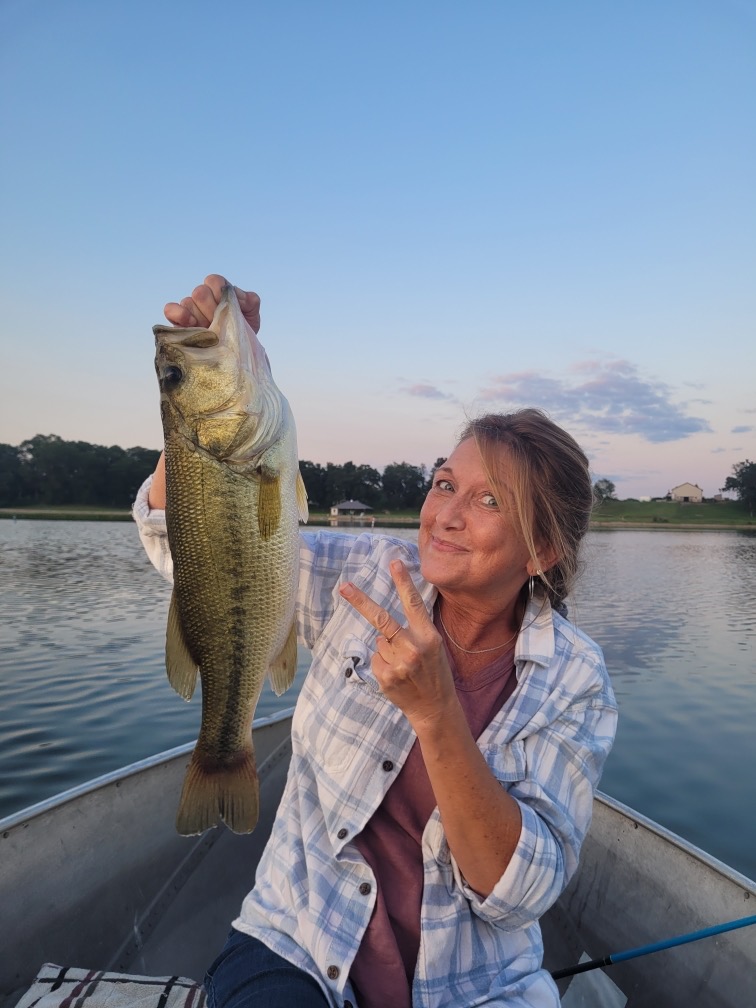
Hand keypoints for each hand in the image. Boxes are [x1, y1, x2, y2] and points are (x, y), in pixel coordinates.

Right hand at [163, 274, 260, 331]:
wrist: (234, 353)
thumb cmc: (241, 331)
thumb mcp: (251, 315)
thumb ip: (250, 300)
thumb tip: (237, 294)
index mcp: (218, 291)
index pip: (214, 280)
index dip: (220, 293)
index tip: (228, 308)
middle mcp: (201, 298)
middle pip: (200, 292)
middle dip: (212, 309)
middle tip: (219, 323)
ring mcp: (189, 309)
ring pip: (188, 302)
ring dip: (200, 318)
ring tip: (209, 331)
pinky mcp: (178, 322)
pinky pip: (170, 309)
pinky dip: (179, 314)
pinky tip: (192, 325)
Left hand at [339, 559, 457, 728]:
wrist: (435, 708)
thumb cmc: (434, 673)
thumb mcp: (434, 647)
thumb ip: (413, 633)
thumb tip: (381, 628)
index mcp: (428, 637)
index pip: (413, 604)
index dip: (403, 582)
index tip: (394, 563)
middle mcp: (413, 648)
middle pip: (381, 619)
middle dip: (360, 601)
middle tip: (343, 587)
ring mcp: (398, 664)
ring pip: (379, 642)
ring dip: (387, 650)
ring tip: (404, 666)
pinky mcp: (385, 677)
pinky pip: (375, 659)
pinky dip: (383, 665)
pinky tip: (397, 676)